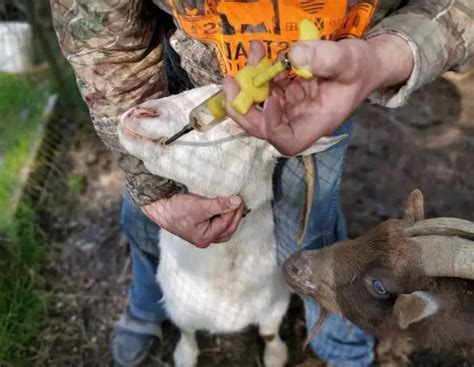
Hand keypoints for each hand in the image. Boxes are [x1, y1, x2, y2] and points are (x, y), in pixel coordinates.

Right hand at [142, 193, 243, 247]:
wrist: (160, 208)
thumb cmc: (176, 209)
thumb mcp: (199, 205)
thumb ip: (219, 204)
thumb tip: (237, 201)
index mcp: (205, 238)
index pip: (226, 223)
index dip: (234, 210)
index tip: (239, 196)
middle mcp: (205, 240)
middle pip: (228, 229)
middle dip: (235, 215)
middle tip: (240, 200)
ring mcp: (203, 235)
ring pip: (224, 228)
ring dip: (230, 217)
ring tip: (234, 204)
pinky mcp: (201, 227)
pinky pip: (218, 224)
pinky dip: (223, 216)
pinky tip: (225, 208)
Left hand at [223, 35, 412, 155]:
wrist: (364, 64)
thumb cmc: (362, 68)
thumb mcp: (350, 61)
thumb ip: (326, 59)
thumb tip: (295, 55)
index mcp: (317, 123)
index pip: (287, 141)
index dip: (272, 125)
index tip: (271, 98)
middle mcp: (299, 120)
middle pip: (263, 128)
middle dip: (244, 108)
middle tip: (232, 84)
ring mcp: (290, 107)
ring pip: (258, 105)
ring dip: (248, 82)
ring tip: (253, 53)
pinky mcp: (285, 93)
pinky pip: (263, 87)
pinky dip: (257, 71)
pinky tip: (259, 52)